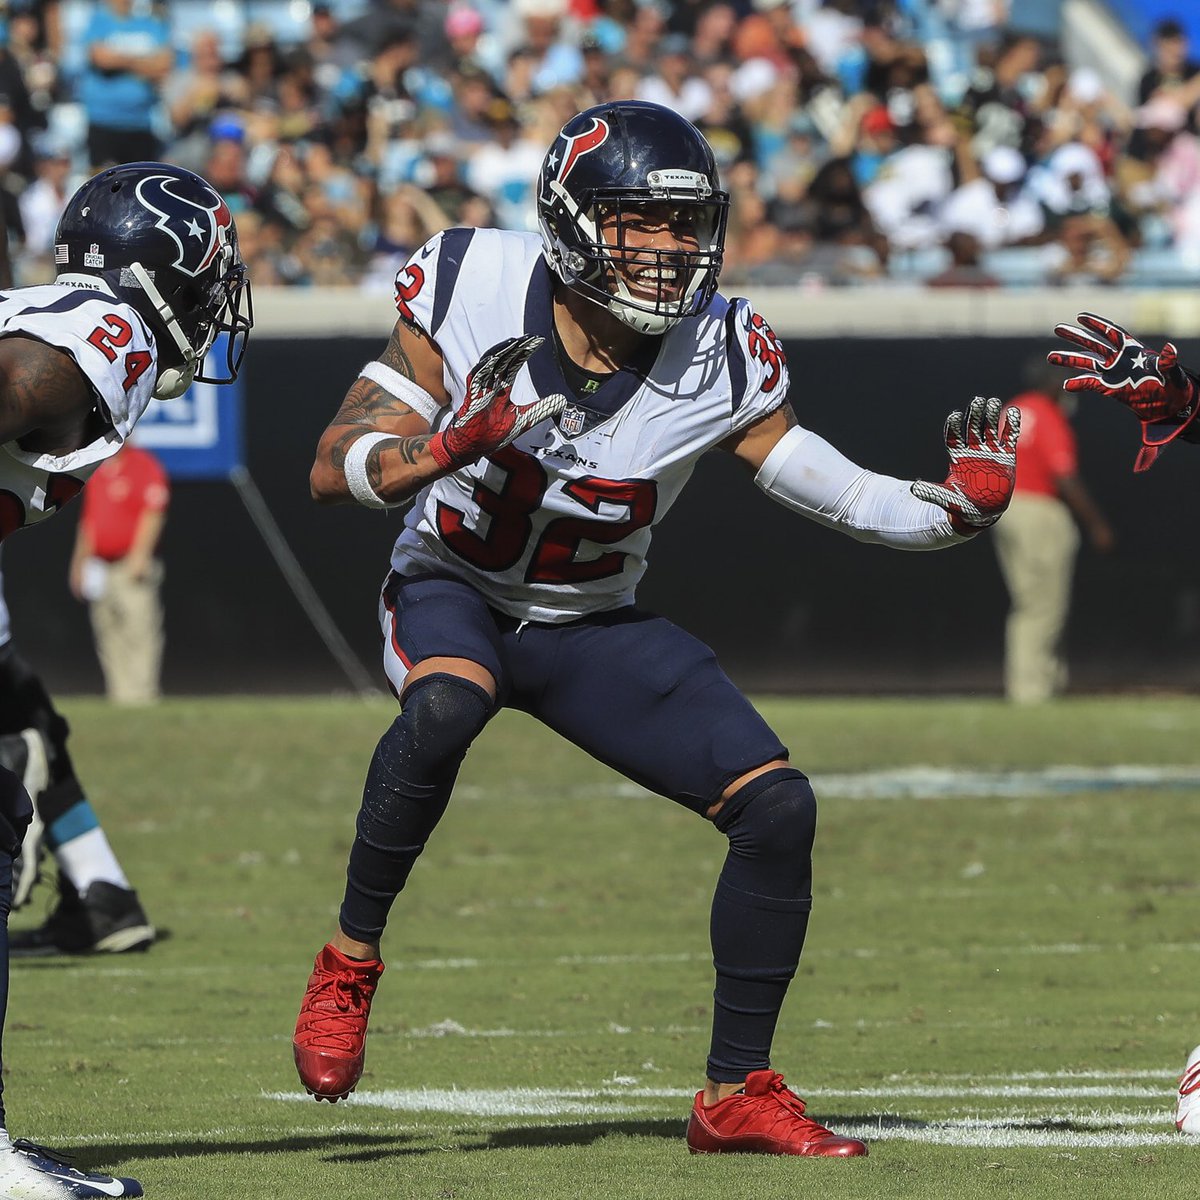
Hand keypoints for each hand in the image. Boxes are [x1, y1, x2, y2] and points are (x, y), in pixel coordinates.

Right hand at [428, 335, 565, 470]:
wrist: (471, 449)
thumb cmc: (492, 434)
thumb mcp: (524, 420)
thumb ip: (541, 409)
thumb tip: (562, 401)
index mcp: (501, 390)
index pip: (513, 365)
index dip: (524, 353)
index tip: (537, 342)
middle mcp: (491, 387)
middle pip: (503, 362)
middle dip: (515, 349)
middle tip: (529, 338)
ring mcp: (480, 392)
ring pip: (489, 366)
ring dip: (500, 354)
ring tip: (513, 343)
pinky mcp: (471, 400)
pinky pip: (475, 382)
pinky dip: (483, 370)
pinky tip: (492, 360)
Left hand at [911, 396, 1019, 533]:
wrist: (981, 512)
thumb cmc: (960, 504)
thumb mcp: (945, 497)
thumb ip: (931, 492)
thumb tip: (913, 488)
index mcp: (956, 456)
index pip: (954, 436)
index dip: (954, 426)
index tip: (955, 415)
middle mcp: (972, 450)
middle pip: (972, 427)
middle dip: (974, 414)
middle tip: (978, 401)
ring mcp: (989, 451)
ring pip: (990, 428)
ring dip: (991, 415)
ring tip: (993, 402)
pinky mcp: (1006, 455)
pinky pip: (1009, 437)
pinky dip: (1011, 425)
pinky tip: (1012, 412)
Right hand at [1048, 312, 1197, 470]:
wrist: (1168, 404)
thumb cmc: (1173, 384)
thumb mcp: (1173, 372)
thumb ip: (1169, 361)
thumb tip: (1171, 350)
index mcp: (1132, 349)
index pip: (1112, 333)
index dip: (1097, 324)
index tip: (1080, 316)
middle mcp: (1118, 358)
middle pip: (1093, 344)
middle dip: (1076, 336)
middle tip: (1057, 328)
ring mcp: (1112, 372)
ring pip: (1086, 363)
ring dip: (1069, 359)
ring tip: (1051, 356)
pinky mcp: (1108, 388)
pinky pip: (1090, 384)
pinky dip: (1078, 384)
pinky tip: (1067, 385)